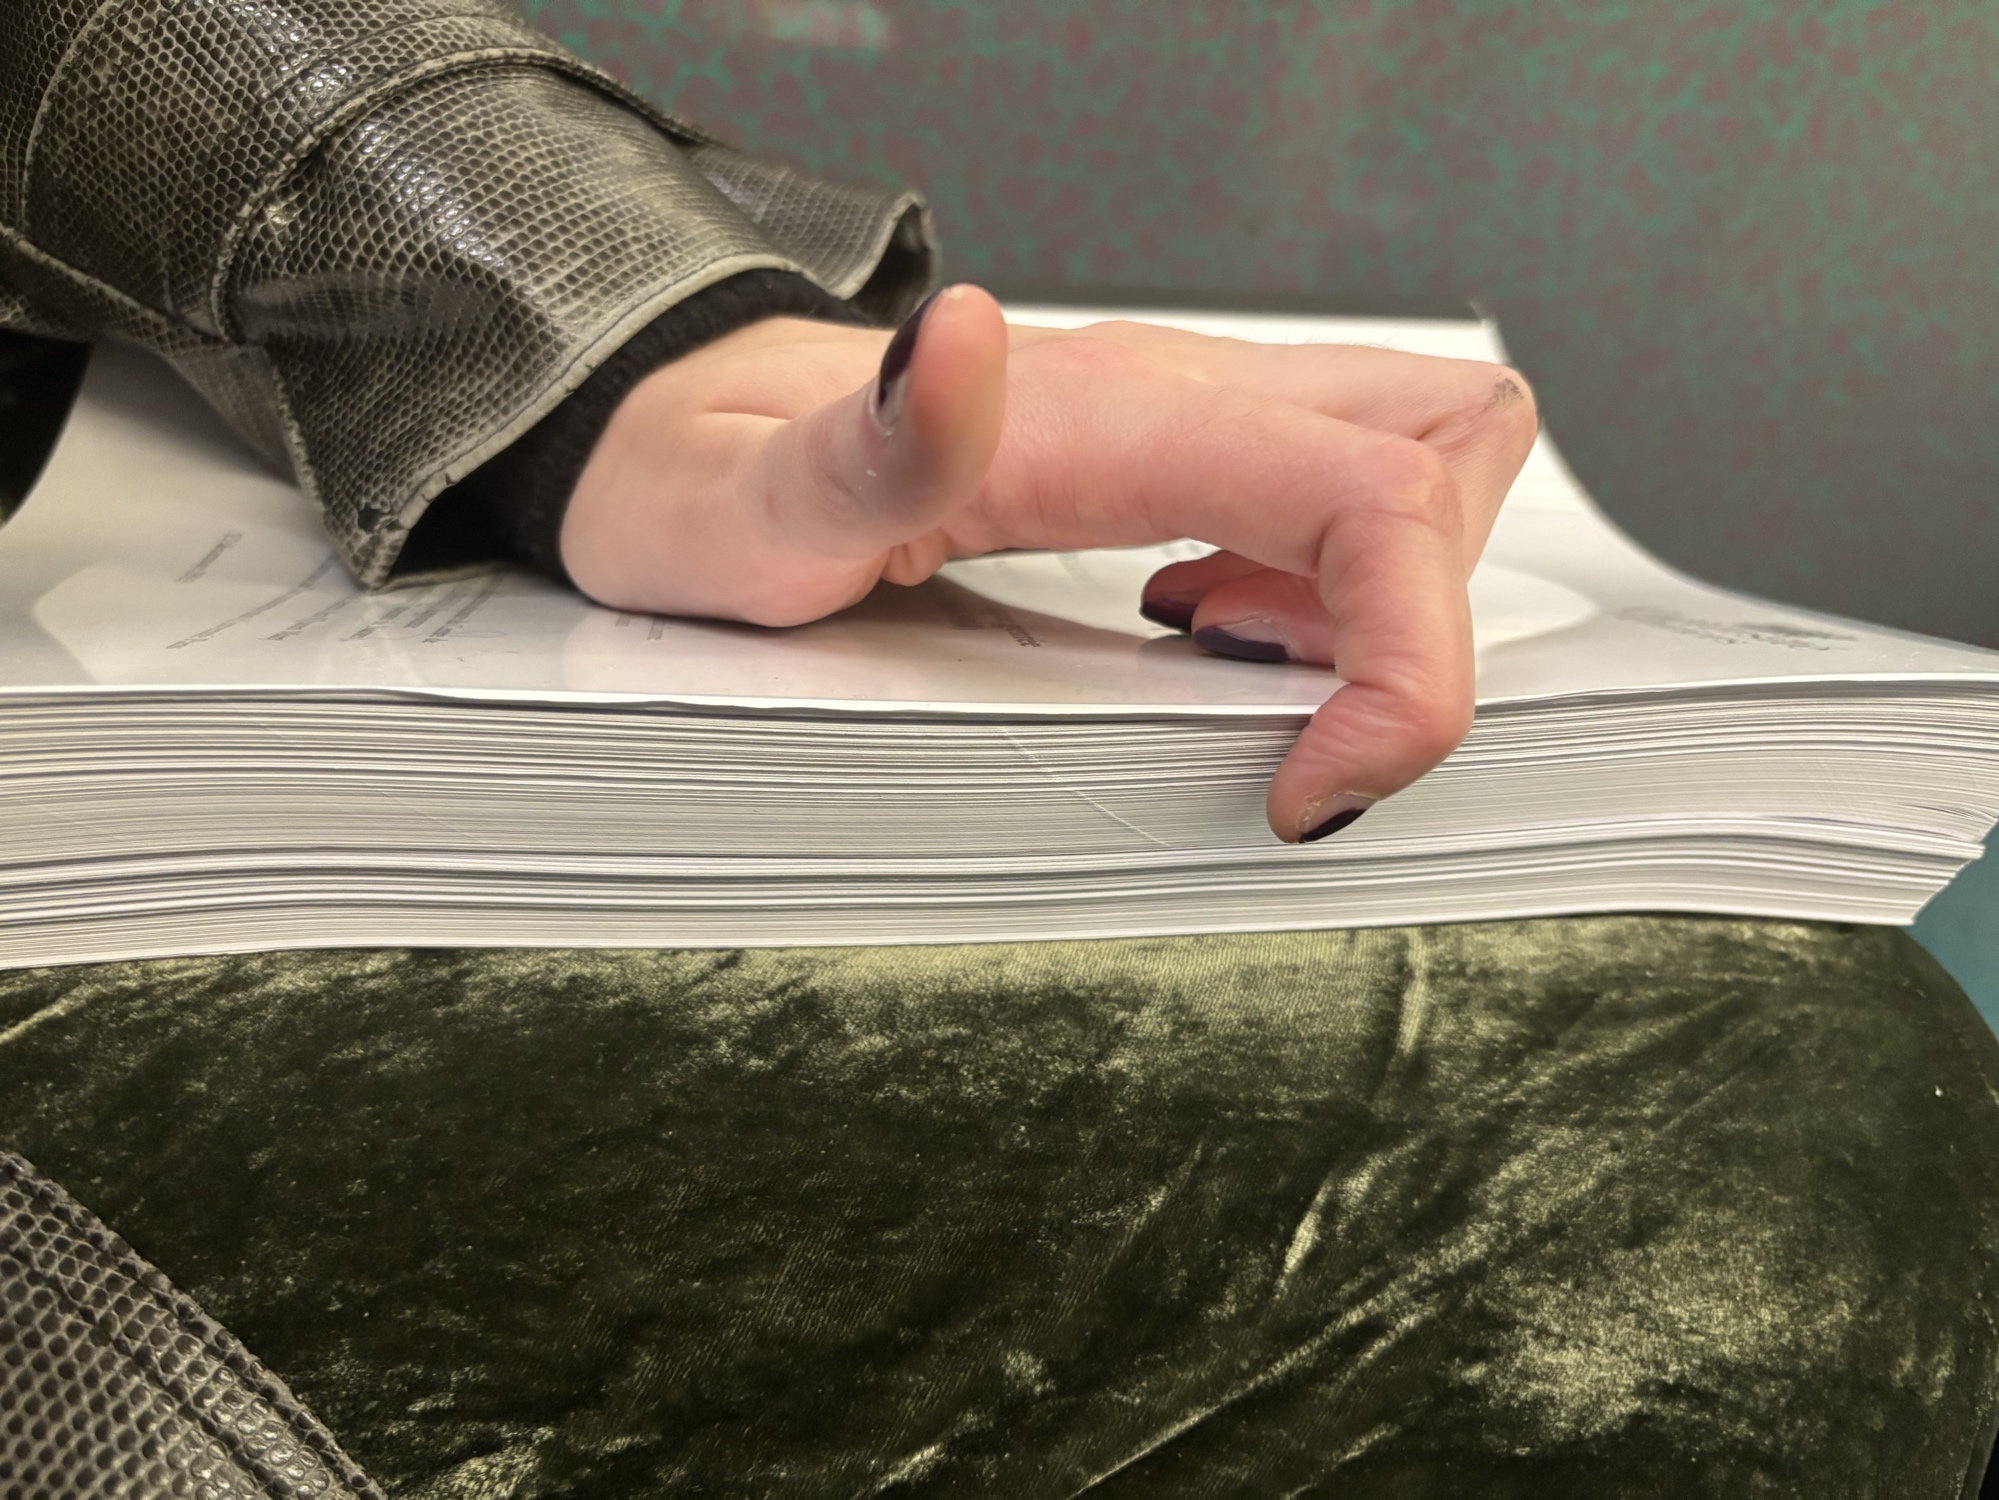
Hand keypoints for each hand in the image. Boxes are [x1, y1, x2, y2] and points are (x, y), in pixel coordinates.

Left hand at [560, 285, 1537, 841]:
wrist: (674, 422)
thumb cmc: (703, 484)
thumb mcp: (739, 509)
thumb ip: (858, 450)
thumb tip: (955, 341)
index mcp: (1097, 413)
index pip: (1372, 491)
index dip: (1407, 665)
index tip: (1309, 788)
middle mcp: (1168, 391)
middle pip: (1448, 442)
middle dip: (1429, 618)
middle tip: (1292, 725)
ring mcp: (1183, 411)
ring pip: (1420, 449)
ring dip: (1393, 594)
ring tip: (1246, 679)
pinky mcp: (1176, 445)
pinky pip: (1337, 483)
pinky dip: (1333, 583)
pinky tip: (1207, 639)